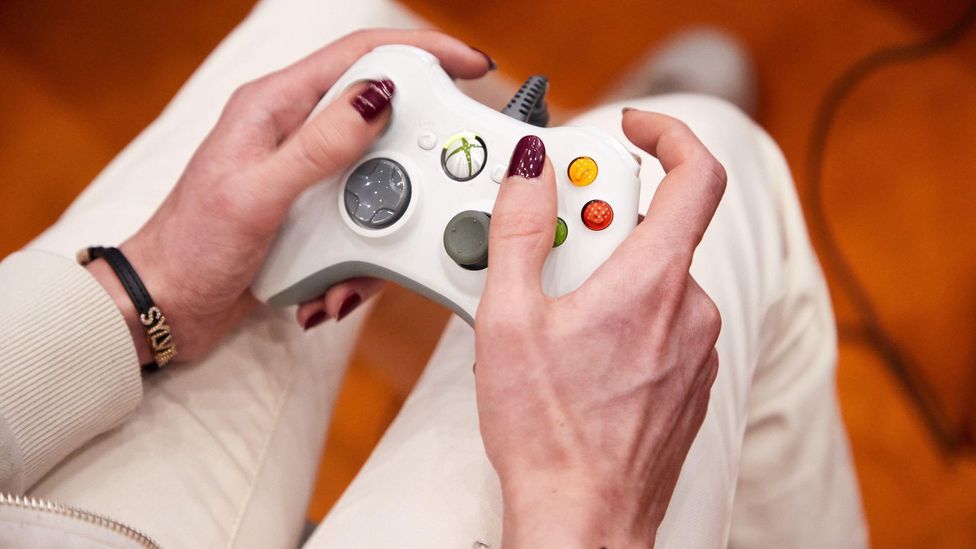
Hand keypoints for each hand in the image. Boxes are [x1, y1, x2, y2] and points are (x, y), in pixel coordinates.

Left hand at [87, 29, 493, 363]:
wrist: (168, 306)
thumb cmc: (192, 245)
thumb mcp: (258, 194)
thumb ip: (320, 145)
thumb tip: (378, 97)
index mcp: (276, 106)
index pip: (361, 56)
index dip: (422, 52)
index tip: (471, 66)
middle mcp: (296, 134)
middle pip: (384, 125)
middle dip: (408, 174)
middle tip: (426, 201)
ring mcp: (307, 176)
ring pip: (381, 186)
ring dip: (378, 235)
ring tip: (346, 274)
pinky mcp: (314, 215)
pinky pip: (364, 226)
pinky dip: (360, 264)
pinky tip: (329, 290)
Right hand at [474, 111, 725, 546]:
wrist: (582, 519)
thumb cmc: (548, 432)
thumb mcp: (509, 318)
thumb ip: (518, 229)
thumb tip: (529, 168)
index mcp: (654, 282)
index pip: (695, 173)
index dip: (666, 133)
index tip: (631, 126)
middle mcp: (689, 310)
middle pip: (652, 227)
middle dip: (594, 226)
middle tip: (543, 256)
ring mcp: (694, 348)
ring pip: (651, 277)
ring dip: (603, 275)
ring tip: (548, 319)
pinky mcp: (687, 378)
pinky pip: (659, 318)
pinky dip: (621, 312)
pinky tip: (578, 354)